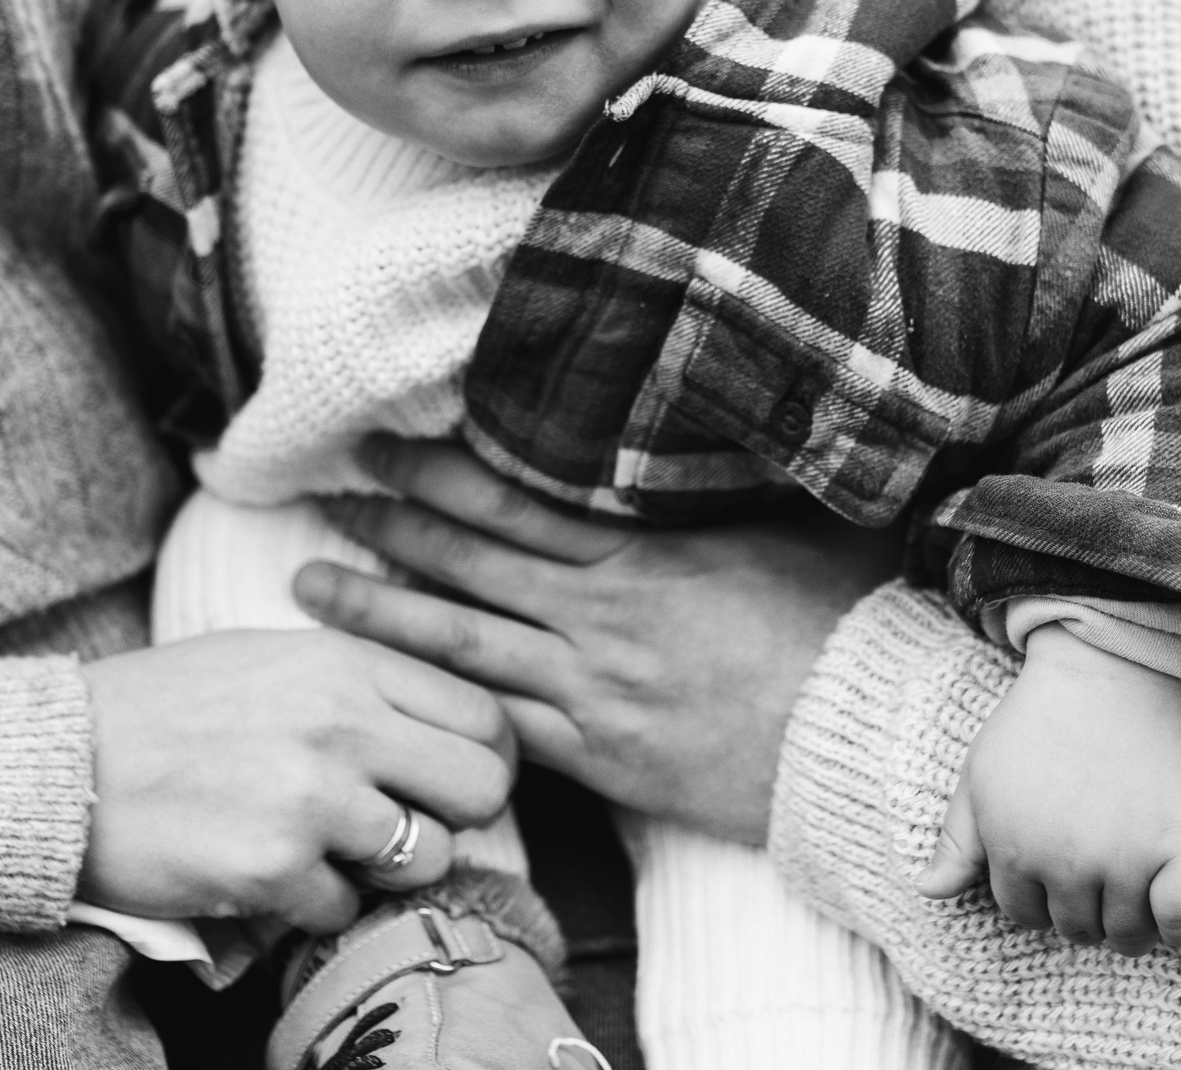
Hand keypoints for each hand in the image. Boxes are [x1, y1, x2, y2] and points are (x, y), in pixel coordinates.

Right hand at [78, 629, 513, 932]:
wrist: (60, 762)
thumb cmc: (167, 708)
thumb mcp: (273, 657)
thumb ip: (363, 685)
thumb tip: (450, 730)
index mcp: (348, 662)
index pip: (485, 716)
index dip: (483, 759)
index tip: (448, 782)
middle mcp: (343, 723)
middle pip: (483, 788)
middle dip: (456, 817)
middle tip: (407, 825)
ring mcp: (312, 798)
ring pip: (428, 858)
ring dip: (384, 868)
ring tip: (324, 848)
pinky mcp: (273, 868)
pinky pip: (347, 907)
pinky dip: (315, 904)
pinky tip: (267, 873)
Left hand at [289, 435, 901, 843]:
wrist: (871, 742)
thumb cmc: (848, 624)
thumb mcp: (793, 524)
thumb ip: (730, 482)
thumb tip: (710, 418)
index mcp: (642, 552)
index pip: (513, 502)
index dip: (437, 473)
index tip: (382, 448)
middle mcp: (601, 618)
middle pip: (466, 566)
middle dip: (386, 530)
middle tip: (323, 500)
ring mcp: (594, 694)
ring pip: (460, 648)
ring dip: (379, 616)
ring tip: (309, 589)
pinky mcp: (603, 761)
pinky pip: (500, 731)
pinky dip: (437, 707)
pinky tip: (388, 693)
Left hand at [917, 624, 1180, 955]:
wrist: (1106, 668)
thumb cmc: (1036, 719)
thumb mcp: (980, 775)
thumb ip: (956, 841)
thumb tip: (926, 892)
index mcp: (1014, 850)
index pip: (1023, 913)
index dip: (1040, 894)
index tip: (1058, 865)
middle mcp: (1067, 863)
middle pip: (1076, 929)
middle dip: (1084, 908)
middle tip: (1099, 867)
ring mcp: (1126, 858)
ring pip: (1128, 936)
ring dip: (1132, 923)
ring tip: (1134, 881)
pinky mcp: (1180, 845)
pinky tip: (1173, 903)